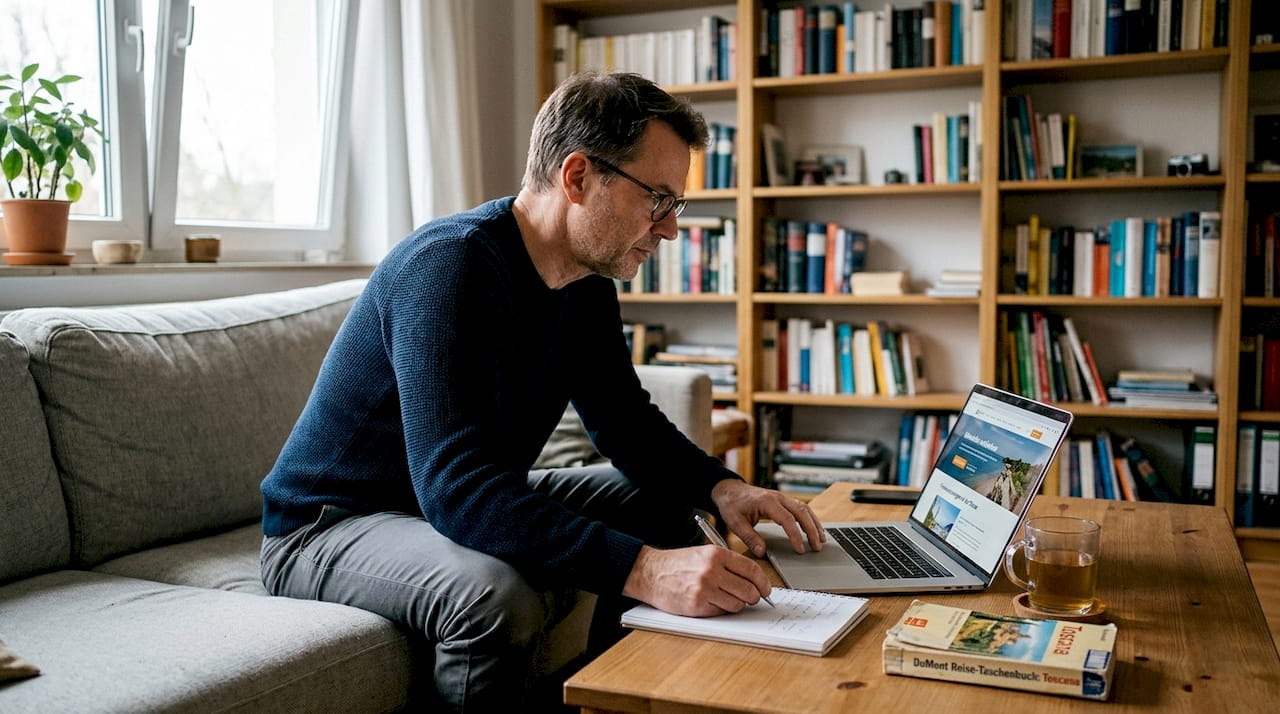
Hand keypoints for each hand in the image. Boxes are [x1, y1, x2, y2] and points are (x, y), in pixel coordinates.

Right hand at [622, 544, 772, 615]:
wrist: (650, 573)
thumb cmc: (678, 564)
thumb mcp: (704, 554)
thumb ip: (728, 564)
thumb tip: (754, 581)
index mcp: (716, 554)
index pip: (751, 569)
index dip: (763, 582)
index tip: (766, 589)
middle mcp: (712, 570)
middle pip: (748, 590)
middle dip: (753, 597)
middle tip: (750, 598)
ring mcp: (704, 589)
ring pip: (737, 604)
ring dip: (736, 605)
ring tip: (724, 598)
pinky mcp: (697, 605)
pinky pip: (721, 612)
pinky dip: (720, 610)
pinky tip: (710, 602)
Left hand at [710, 479, 825, 557]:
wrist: (728, 490)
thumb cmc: (731, 505)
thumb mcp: (735, 523)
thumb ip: (749, 538)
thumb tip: (762, 552)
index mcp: (766, 502)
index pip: (787, 519)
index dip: (796, 535)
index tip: (800, 549)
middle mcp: (777, 497)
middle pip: (801, 512)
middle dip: (812, 530)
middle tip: (817, 547)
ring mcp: (781, 497)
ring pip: (804, 508)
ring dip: (814, 523)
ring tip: (821, 539)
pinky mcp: (782, 500)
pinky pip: (801, 507)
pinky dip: (809, 518)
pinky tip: (814, 528)